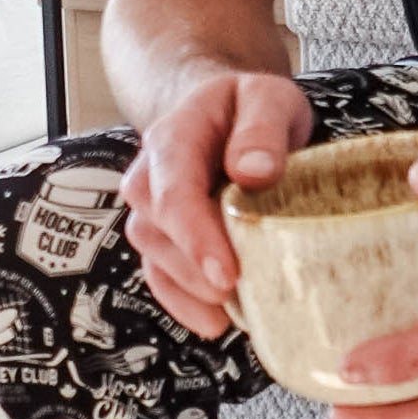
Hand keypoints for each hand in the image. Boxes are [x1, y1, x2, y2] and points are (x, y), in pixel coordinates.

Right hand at [119, 68, 312, 338]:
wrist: (225, 112)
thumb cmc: (248, 107)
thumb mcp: (268, 98)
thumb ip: (262, 129)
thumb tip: (255, 171)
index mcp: (173, 138)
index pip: (172, 193)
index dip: (196, 238)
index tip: (227, 274)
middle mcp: (150, 177)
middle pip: (157, 232)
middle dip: (196, 271)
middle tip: (243, 294)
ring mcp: (151, 211)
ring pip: (156, 259)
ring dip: (194, 291)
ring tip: (240, 308)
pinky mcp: (162, 239)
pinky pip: (161, 278)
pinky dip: (186, 304)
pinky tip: (218, 320)